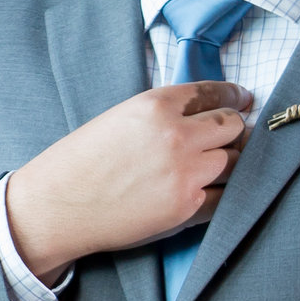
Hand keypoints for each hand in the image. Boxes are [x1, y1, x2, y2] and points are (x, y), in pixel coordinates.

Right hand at [5, 81, 251, 283]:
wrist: (56, 206)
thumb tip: (199, 118)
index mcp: (155, 105)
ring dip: (231, 161)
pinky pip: (226, 196)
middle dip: (235, 129)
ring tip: (222, 164)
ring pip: (235, 160)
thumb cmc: (78, 162)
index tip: (243, 99)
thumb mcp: (118, 118)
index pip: (212, 92)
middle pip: (231, 126)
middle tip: (235, 135)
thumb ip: (161, 114)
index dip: (233, 95)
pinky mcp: (188, 208)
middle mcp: (176, 135)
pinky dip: (223, 192)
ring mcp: (186, 173)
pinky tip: (215, 190)